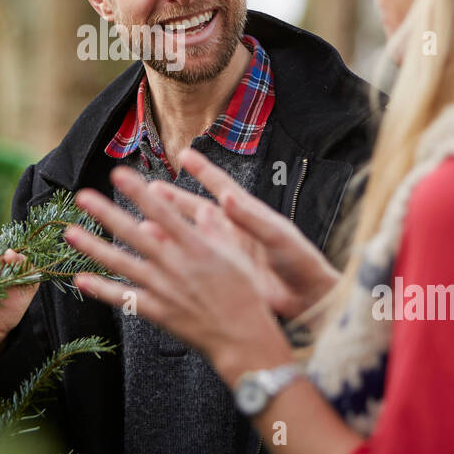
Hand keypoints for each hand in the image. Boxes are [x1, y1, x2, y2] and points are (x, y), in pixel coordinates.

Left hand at [63, 166, 290, 382]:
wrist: (242, 336)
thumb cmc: (245, 292)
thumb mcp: (237, 254)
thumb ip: (216, 229)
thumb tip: (203, 206)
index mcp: (195, 247)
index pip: (161, 212)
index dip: (139, 192)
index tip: (119, 173)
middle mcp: (175, 266)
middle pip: (134, 235)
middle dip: (106, 214)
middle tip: (82, 196)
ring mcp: (163, 290)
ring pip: (121, 265)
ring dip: (93, 248)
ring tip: (69, 233)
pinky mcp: (157, 312)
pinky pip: (124, 299)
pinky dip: (101, 290)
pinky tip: (79, 279)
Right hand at [162, 148, 338, 320]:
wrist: (309, 299)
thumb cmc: (301, 263)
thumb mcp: (278, 236)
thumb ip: (252, 218)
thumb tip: (226, 197)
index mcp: (250, 215)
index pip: (222, 186)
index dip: (203, 170)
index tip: (185, 154)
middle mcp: (234, 230)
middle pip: (198, 208)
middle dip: (174, 198)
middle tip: (150, 188)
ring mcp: (227, 252)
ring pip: (192, 235)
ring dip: (171, 226)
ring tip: (145, 219)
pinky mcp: (224, 273)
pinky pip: (196, 260)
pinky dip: (178, 255)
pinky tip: (160, 253)